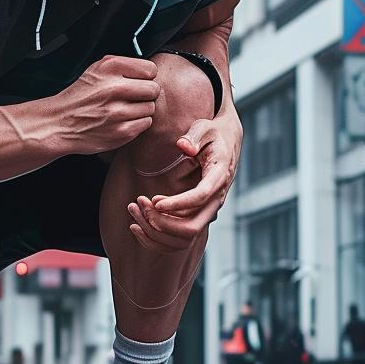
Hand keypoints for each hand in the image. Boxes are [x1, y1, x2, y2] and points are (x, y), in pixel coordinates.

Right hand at [51, 55, 159, 153]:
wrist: (60, 123)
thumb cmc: (81, 96)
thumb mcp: (97, 69)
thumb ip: (123, 66)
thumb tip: (150, 72)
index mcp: (110, 68)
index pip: (150, 70)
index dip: (145, 77)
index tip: (136, 82)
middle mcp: (114, 88)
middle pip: (154, 89)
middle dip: (146, 94)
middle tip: (133, 98)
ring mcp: (118, 112)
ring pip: (151, 108)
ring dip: (141, 110)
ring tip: (124, 111)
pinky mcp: (122, 131)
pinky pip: (145, 124)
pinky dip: (137, 124)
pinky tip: (122, 121)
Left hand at [126, 112, 242, 251]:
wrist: (228, 144)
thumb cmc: (213, 134)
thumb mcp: (205, 127)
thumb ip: (194, 135)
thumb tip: (183, 146)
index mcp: (219, 176)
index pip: (200, 197)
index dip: (177, 203)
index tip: (154, 201)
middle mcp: (217, 198)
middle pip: (193, 227)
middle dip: (164, 222)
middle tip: (142, 204)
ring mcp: (210, 209)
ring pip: (186, 236)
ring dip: (159, 229)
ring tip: (136, 210)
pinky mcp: (202, 214)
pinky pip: (182, 236)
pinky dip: (160, 235)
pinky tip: (140, 222)